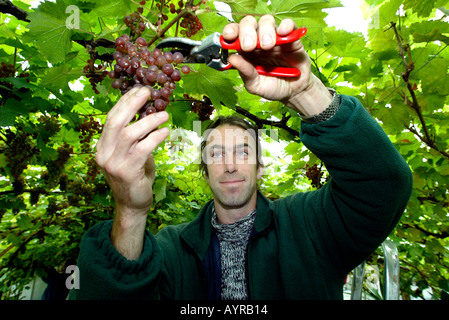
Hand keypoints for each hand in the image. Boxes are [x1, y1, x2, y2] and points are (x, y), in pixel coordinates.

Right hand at [95, 86, 169, 215]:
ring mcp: (113, 164)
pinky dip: (155, 137)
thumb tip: (149, 113)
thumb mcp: (130, 153)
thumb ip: (135, 137)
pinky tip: (165, 132)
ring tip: (164, 115)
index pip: (111, 118)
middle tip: (148, 93)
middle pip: (115, 121)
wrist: (132, 204)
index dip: (124, 102)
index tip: (138, 90)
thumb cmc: (135, 176)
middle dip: (132, 104)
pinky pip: (143, 149)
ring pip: (129, 134)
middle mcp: (103, 154)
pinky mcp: (127, 172)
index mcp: (102, 146)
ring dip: (149, 121)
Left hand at [222, 15, 331, 115]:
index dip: (230, 31)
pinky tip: (283, 34)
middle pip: (249, 23)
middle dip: (246, 31)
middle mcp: (258, 40)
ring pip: (266, 21)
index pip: (235, 33)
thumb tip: (232, 58)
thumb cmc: (272, 87)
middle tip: (249, 46)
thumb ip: (245, 72)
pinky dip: (285, 25)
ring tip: (268, 46)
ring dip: (265, 30)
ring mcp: (274, 37)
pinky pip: (288, 24)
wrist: (293, 92)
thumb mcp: (256, 85)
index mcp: (245, 50)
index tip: (229, 36)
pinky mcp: (291, 38)